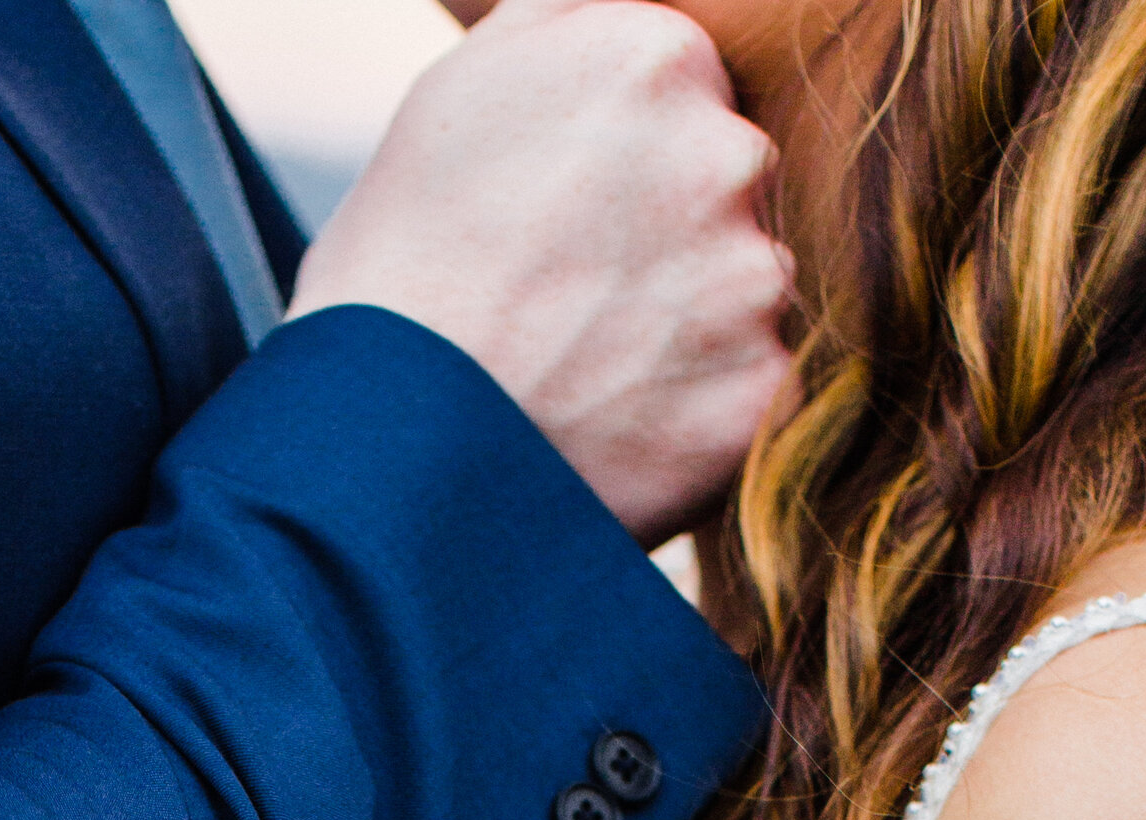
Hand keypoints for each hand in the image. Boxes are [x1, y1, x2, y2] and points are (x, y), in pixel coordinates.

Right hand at [288, 0, 800, 547]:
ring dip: (690, 327)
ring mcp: (751, 278)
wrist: (386, 450)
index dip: (630, 165)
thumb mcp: (461, 87)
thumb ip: (566, 24)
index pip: (691, 96)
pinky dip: (694, 415)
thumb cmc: (398, 269)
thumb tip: (623, 9)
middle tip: (574, 301)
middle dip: (672, 238)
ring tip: (587, 367)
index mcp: (654, 53)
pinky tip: (615, 423)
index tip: (572, 218)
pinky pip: (751, 392)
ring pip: (748, 292)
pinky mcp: (758, 390)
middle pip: (733, 189)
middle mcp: (725, 151)